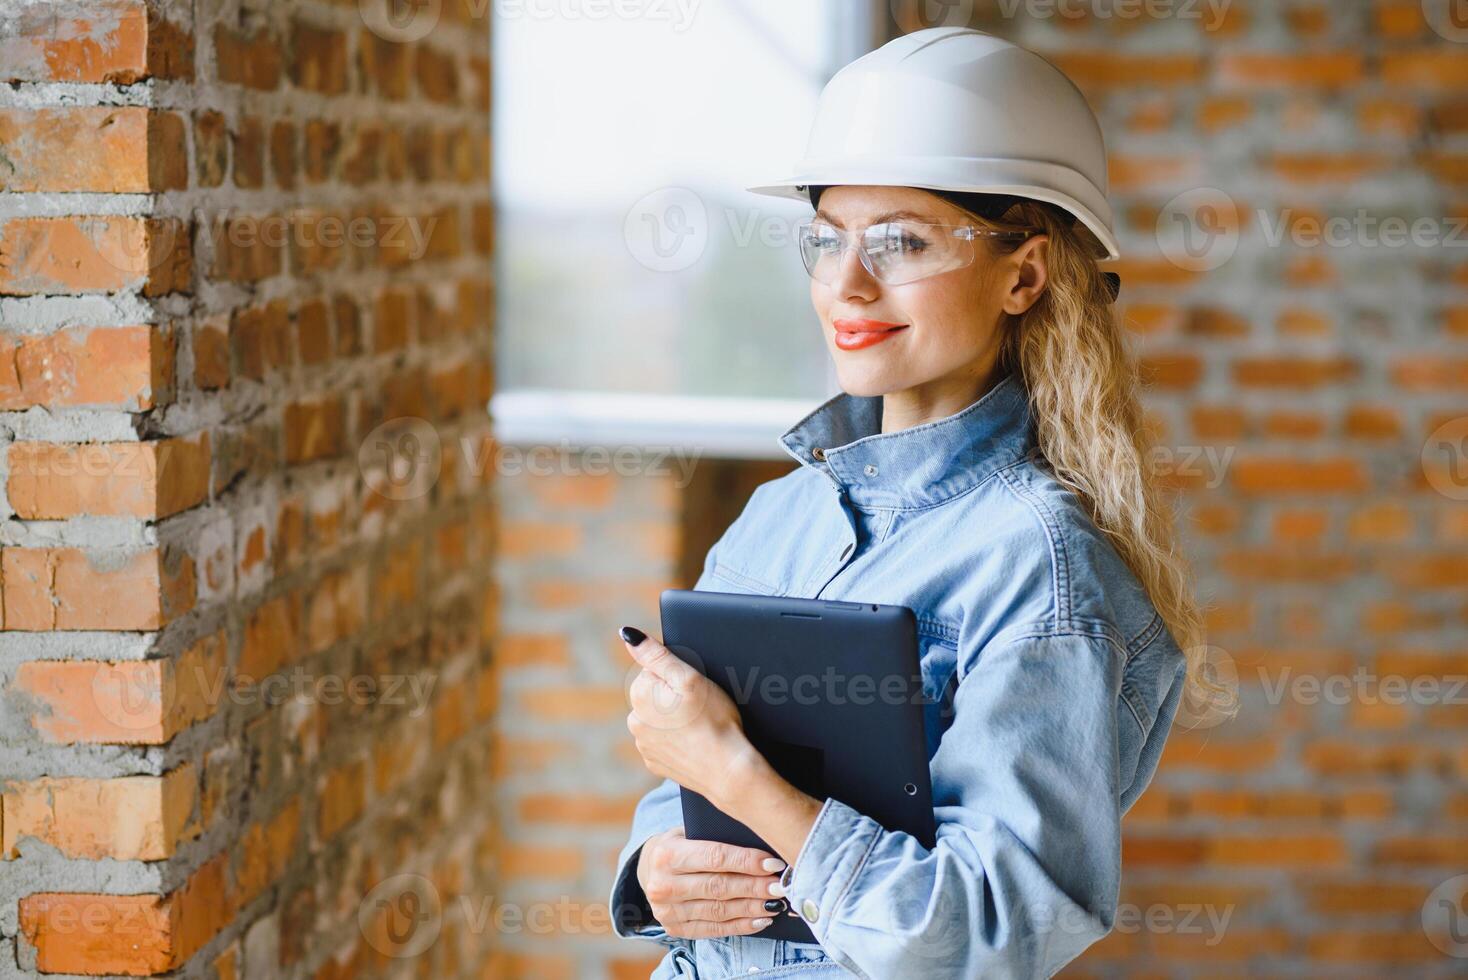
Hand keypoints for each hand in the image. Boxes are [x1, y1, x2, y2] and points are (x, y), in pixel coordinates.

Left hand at [620, 625, 762, 807]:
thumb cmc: (713, 720)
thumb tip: (627, 634)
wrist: (728, 769)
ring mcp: (644, 745)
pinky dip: (677, 740)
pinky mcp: (655, 763)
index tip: (693, 690)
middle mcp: (635, 722)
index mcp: (640, 696)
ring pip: (659, 719)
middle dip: (674, 697)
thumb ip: (656, 654)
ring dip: (674, 719)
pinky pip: (664, 742)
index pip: (654, 670)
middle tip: (699, 708)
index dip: (678, 676)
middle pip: (655, 695)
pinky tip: (695, 742)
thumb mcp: (689, 678)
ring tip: (699, 726)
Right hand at [636, 826, 789, 937]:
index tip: (774, 863)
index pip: (714, 857)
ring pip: (718, 910)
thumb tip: (762, 843)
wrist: (648, 868)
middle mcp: (663, 884)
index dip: (747, 861)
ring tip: (776, 903)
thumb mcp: (689, 831)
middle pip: (718, 887)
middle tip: (780, 886)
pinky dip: (741, 925)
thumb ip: (717, 838)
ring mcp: (667, 910)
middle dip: (754, 887)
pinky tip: (762, 919)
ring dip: (752, 907)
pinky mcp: (674, 928)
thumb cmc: (680, 844)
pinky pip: (714, 929)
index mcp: (667, 853)